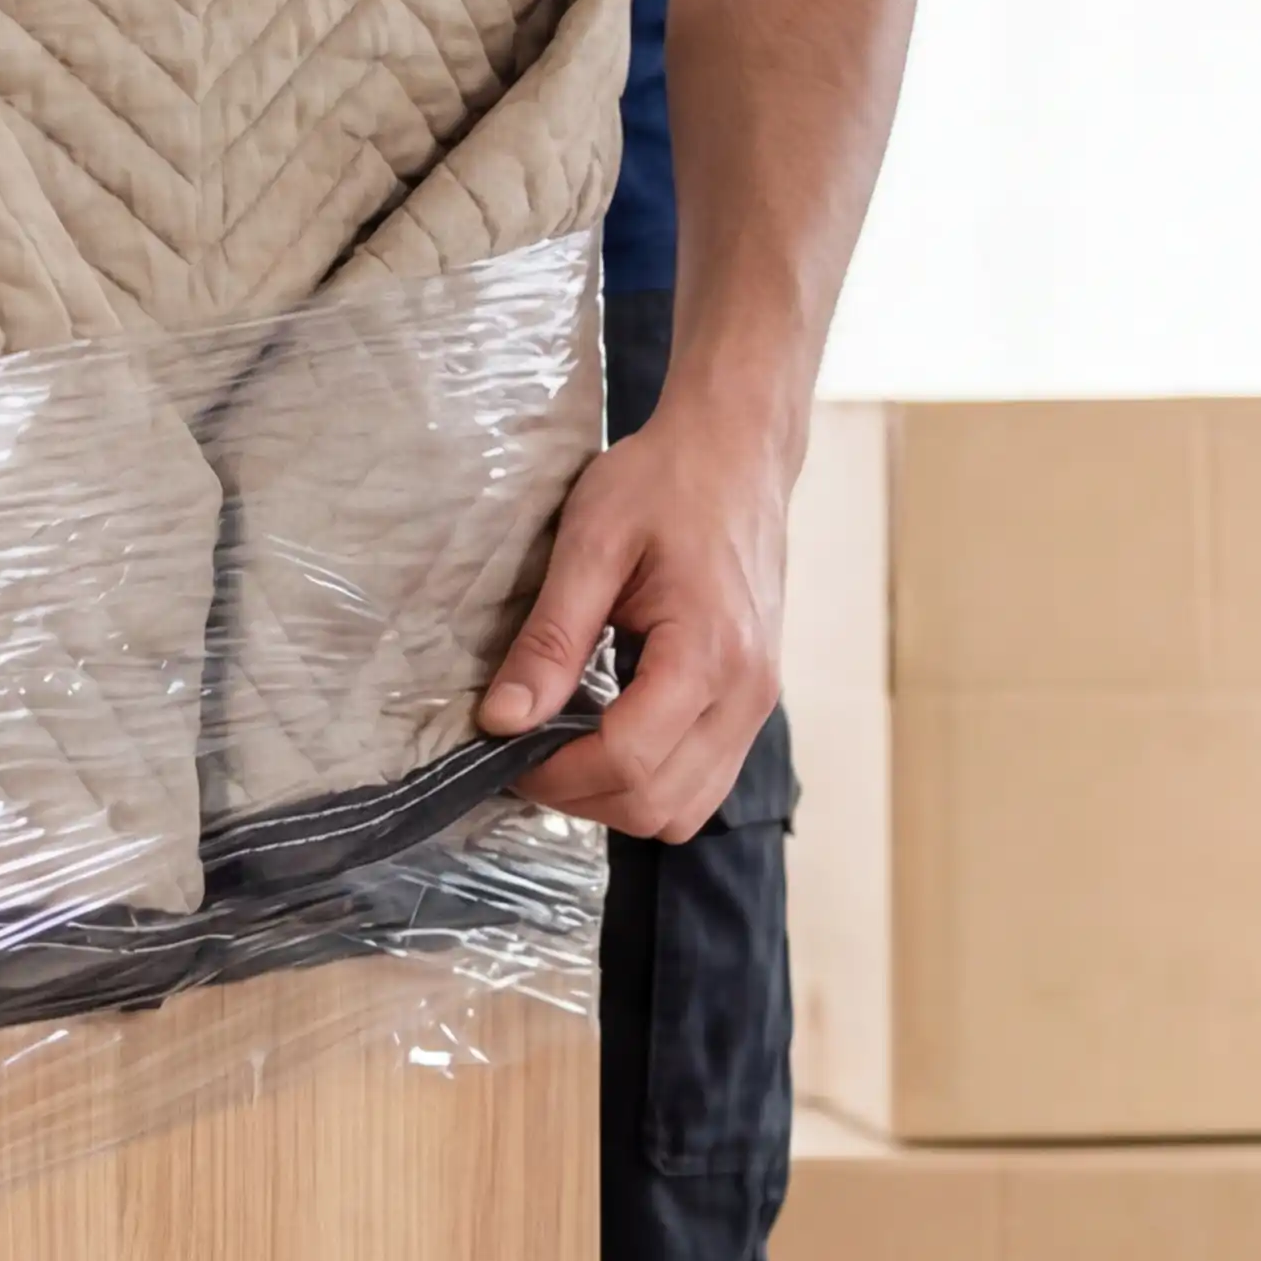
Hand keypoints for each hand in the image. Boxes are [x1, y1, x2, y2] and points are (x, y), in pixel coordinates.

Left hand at [477, 399, 794, 844]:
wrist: (738, 452)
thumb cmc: (665, 481)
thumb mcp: (591, 544)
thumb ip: (550, 639)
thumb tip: (502, 720)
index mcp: (708, 651)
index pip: (629, 761)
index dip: (556, 774)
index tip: (505, 748)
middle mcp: (747, 691)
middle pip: (659, 805)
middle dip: (581, 795)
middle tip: (524, 755)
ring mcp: (759, 700)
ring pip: (687, 809)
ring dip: (618, 797)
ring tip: (563, 750)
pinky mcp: (756, 698)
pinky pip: (705, 779)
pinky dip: (652, 779)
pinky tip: (608, 733)